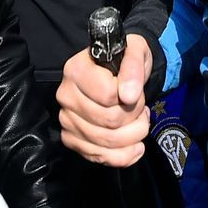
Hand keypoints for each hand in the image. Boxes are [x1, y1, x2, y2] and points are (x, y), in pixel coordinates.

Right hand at [56, 36, 152, 166]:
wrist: (118, 74)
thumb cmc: (125, 60)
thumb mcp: (135, 50)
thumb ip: (133, 66)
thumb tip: (129, 95)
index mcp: (75, 70)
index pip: (108, 95)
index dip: (131, 97)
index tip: (136, 90)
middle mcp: (66, 95)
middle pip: (109, 122)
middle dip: (135, 117)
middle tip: (141, 107)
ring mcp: (67, 120)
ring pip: (107, 142)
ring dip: (133, 136)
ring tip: (138, 122)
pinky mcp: (71, 139)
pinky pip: (100, 157)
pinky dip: (124, 155)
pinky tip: (134, 144)